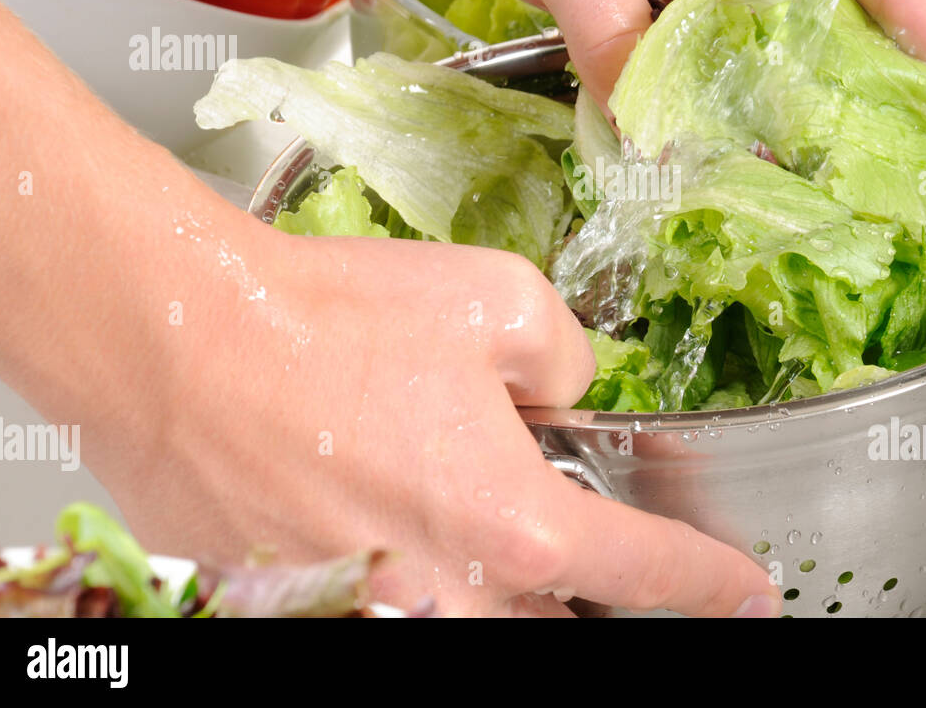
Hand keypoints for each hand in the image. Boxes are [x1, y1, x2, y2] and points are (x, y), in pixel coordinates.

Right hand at [105, 228, 779, 616]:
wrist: (180, 342)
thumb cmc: (326, 321)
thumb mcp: (497, 300)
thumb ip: (567, 359)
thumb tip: (565, 390)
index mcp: (517, 527)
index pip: (649, 576)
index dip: (710, 584)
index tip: (745, 593)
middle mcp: (450, 595)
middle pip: (559, 623)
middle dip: (580, 587)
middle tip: (574, 537)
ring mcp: (372, 613)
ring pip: (476, 624)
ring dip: (496, 584)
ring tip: (464, 510)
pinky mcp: (301, 610)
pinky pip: (385, 608)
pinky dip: (408, 573)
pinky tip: (377, 507)